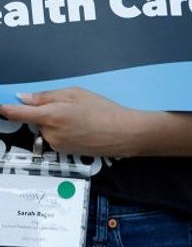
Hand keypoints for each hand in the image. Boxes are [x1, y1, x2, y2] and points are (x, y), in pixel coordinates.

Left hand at [0, 88, 146, 156]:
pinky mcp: (64, 152)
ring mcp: (56, 145)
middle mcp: (49, 133)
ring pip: (45, 129)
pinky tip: (82, 129)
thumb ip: (47, 96)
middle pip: (34, 120)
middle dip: (44, 112)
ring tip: (80, 119)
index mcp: (51, 115)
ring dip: (54, 123)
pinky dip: (62, 132)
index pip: (16, 113)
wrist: (124, 133)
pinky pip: (54, 138)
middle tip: (69, 107)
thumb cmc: (104, 110)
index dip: (5, 108)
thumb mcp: (76, 94)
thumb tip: (24, 99)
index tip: (1, 106)